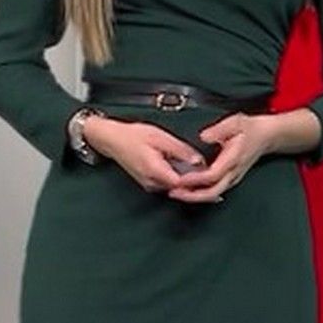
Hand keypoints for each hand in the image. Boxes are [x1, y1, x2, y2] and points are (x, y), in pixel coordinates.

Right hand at [85, 116, 206, 194]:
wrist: (111, 139)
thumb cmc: (132, 136)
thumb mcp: (160, 137)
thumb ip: (181, 150)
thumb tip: (198, 160)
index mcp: (155, 171)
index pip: (182, 183)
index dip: (197, 179)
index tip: (210, 171)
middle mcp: (152, 182)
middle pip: (180, 187)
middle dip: (195, 179)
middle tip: (210, 170)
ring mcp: (149, 184)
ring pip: (175, 186)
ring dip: (187, 179)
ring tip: (200, 167)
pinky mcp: (149, 183)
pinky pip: (168, 183)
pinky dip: (178, 176)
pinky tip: (186, 167)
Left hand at [166, 113, 271, 203]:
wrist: (268, 136)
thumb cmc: (252, 129)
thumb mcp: (236, 122)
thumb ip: (219, 130)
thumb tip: (203, 136)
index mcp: (233, 159)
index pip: (213, 175)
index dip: (196, 179)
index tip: (180, 178)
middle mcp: (233, 172)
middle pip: (212, 191)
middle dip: (192, 195)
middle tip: (173, 192)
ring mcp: (233, 178)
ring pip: (213, 194)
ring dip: (194, 196)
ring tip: (176, 193)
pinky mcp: (231, 179)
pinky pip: (215, 191)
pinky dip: (200, 193)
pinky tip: (189, 190)